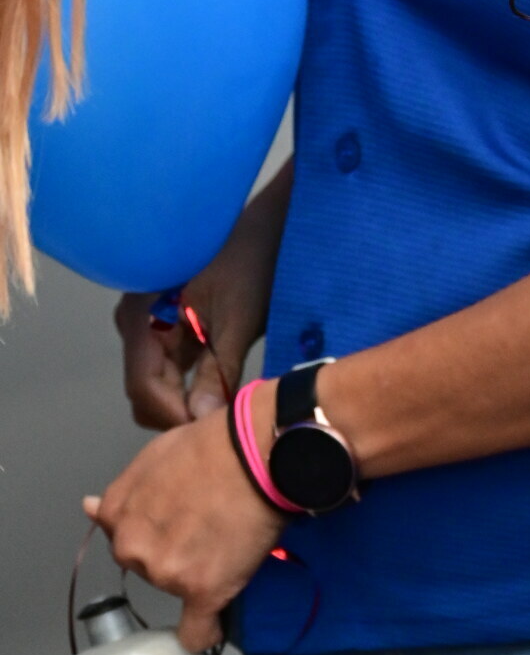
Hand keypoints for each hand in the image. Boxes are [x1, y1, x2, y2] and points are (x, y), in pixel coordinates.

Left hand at [83, 382, 285, 650]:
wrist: (254, 453)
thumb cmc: (212, 445)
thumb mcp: (153, 457)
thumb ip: (124, 493)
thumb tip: (89, 507)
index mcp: (118, 513)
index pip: (130, 542)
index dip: (159, 535)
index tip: (182, 530)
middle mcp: (133, 547)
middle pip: (152, 569)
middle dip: (178, 557)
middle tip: (212, 531)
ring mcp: (166, 573)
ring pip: (179, 592)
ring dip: (201, 580)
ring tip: (232, 547)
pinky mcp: (203, 592)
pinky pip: (197, 632)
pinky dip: (206, 633)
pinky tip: (215, 628)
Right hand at [116, 162, 292, 430]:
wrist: (268, 223)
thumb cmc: (252, 262)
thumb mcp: (238, 319)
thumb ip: (216, 370)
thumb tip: (198, 418)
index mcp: (141, 316)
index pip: (144, 387)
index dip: (175, 416)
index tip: (211, 431)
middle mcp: (136, 322)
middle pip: (146, 391)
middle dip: (179, 414)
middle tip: (224, 426)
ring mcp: (151, 326)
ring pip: (160, 386)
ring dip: (188, 403)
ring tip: (228, 411)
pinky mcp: (172, 329)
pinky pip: (174, 371)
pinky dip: (195, 387)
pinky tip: (224, 393)